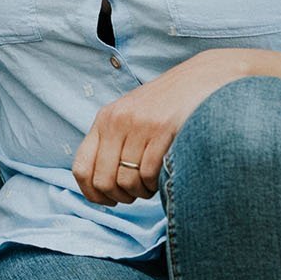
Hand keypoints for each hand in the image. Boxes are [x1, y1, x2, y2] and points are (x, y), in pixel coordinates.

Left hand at [73, 48, 263, 206]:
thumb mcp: (129, 116)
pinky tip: (163, 176)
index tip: (108, 201)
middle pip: (104, 181)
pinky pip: (150, 173)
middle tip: (135, 195)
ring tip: (151, 184)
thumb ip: (112, 142)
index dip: (92, 194)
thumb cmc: (165, 106)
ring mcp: (139, 125)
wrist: (199, 79)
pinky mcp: (163, 129)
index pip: (81, 168)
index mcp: (104, 120)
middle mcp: (117, 121)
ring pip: (128, 181)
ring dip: (141, 192)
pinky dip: (156, 184)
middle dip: (121, 197)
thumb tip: (100, 186)